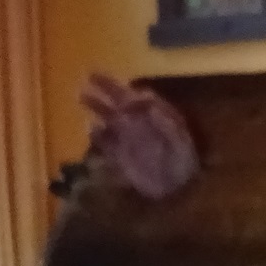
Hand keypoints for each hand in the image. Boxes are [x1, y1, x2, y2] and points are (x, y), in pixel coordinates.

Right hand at [82, 73, 199, 199]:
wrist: (178, 190)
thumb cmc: (183, 162)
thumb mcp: (179, 138)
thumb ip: (163, 119)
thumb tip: (147, 99)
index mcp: (155, 115)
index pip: (138, 96)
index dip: (129, 90)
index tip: (121, 90)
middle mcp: (140, 123)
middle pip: (120, 102)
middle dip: (106, 89)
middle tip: (90, 75)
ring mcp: (128, 138)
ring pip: (109, 118)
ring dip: (97, 107)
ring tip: (82, 95)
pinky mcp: (119, 155)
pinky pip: (105, 142)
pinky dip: (97, 135)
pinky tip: (92, 128)